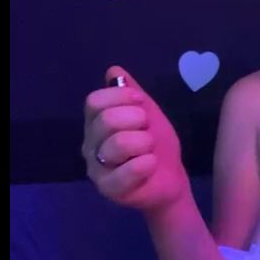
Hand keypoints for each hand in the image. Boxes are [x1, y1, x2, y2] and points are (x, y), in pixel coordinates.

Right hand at [81, 67, 189, 216]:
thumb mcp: (148, 112)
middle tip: (147, 130)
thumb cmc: (154, 144)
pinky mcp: (108, 189)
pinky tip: (151, 164)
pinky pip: (127, 171)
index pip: (94, 101)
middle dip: (137, 119)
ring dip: (145, 142)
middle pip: (106, 119)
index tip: (141, 101)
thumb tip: (114, 70)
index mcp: (95, 123)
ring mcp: (96, 169)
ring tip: (149, 150)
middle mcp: (90, 145)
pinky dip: (146, 163)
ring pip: (119, 144)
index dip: (120, 96)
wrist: (169, 177)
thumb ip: (131, 92)